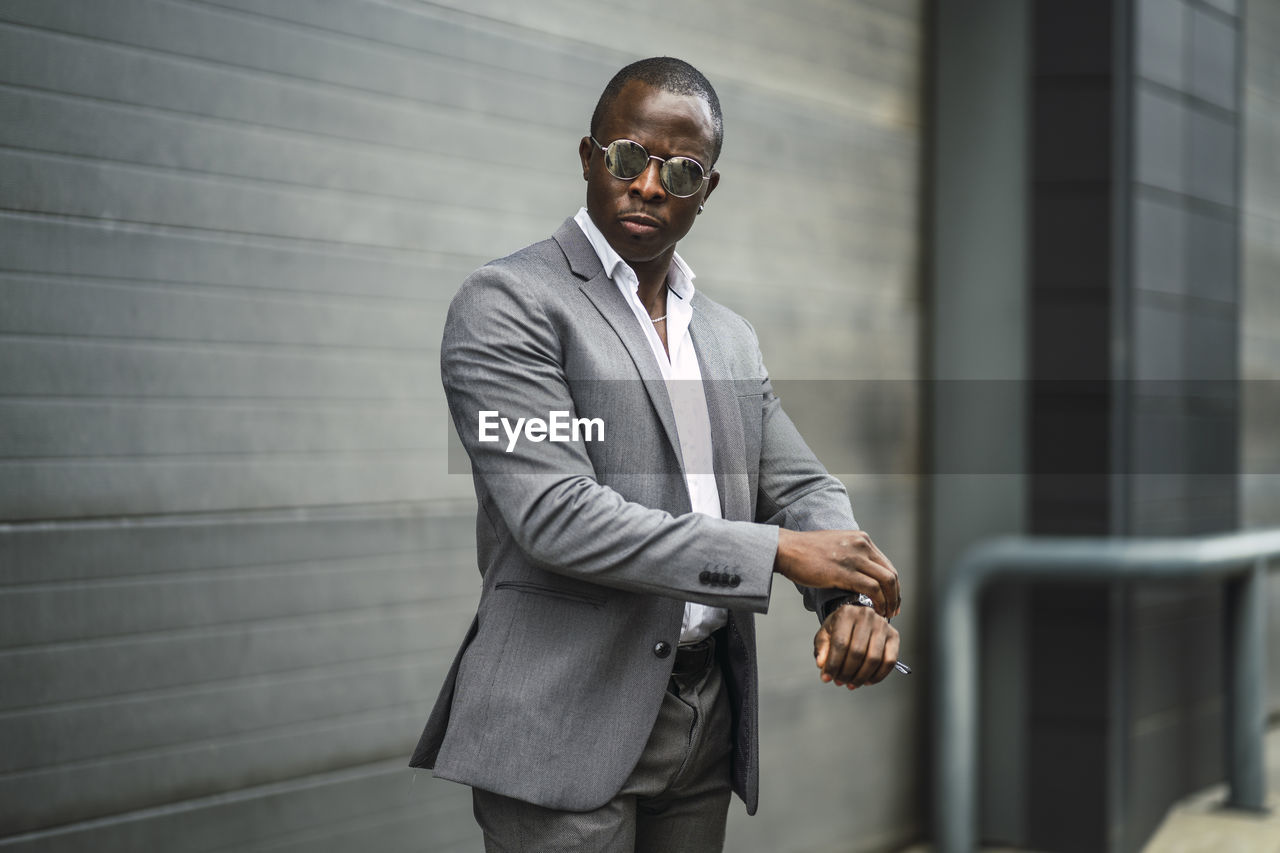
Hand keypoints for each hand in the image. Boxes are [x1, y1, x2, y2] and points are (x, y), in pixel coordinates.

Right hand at [773, 529, 900, 616]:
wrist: (787, 548)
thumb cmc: (806, 551)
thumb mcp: (837, 545)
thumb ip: (852, 556)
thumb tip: (863, 574)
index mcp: (861, 539)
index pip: (887, 565)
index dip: (893, 586)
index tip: (891, 600)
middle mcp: (862, 545)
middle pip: (891, 574)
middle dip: (895, 596)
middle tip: (892, 611)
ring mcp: (854, 558)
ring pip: (886, 581)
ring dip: (889, 602)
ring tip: (885, 615)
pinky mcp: (844, 572)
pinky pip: (871, 589)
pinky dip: (877, 602)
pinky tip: (874, 611)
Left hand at [813, 602, 899, 687]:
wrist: (857, 618)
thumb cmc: (840, 627)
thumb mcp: (825, 633)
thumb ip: (822, 648)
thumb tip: (822, 664)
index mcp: (846, 613)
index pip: (840, 643)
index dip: (833, 664)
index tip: (827, 678)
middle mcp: (866, 616)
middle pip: (857, 652)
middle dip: (847, 672)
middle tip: (840, 682)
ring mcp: (883, 625)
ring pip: (874, 659)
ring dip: (861, 677)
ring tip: (852, 683)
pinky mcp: (894, 636)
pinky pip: (889, 661)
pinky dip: (878, 675)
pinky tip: (867, 681)